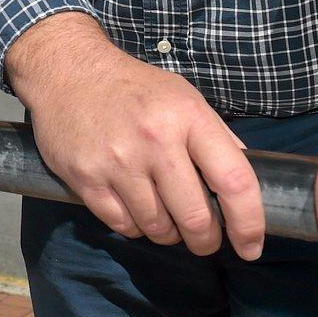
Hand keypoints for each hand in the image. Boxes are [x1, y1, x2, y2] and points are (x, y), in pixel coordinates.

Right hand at [7, 13, 263, 258]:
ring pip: (158, 227)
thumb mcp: (183, 96)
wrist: (66, 69)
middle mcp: (155, 140)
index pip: (234, 181)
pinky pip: (122, 225)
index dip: (249, 223)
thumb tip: (243, 181)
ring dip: (168, 233)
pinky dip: (135, 226)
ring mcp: (117, 161)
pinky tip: (135, 208)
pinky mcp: (86, 177)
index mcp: (188, 117)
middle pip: (195, 218)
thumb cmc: (132, 86)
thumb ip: (215, 136)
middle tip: (204, 240)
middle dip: (205, 240)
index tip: (251, 246)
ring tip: (165, 218)